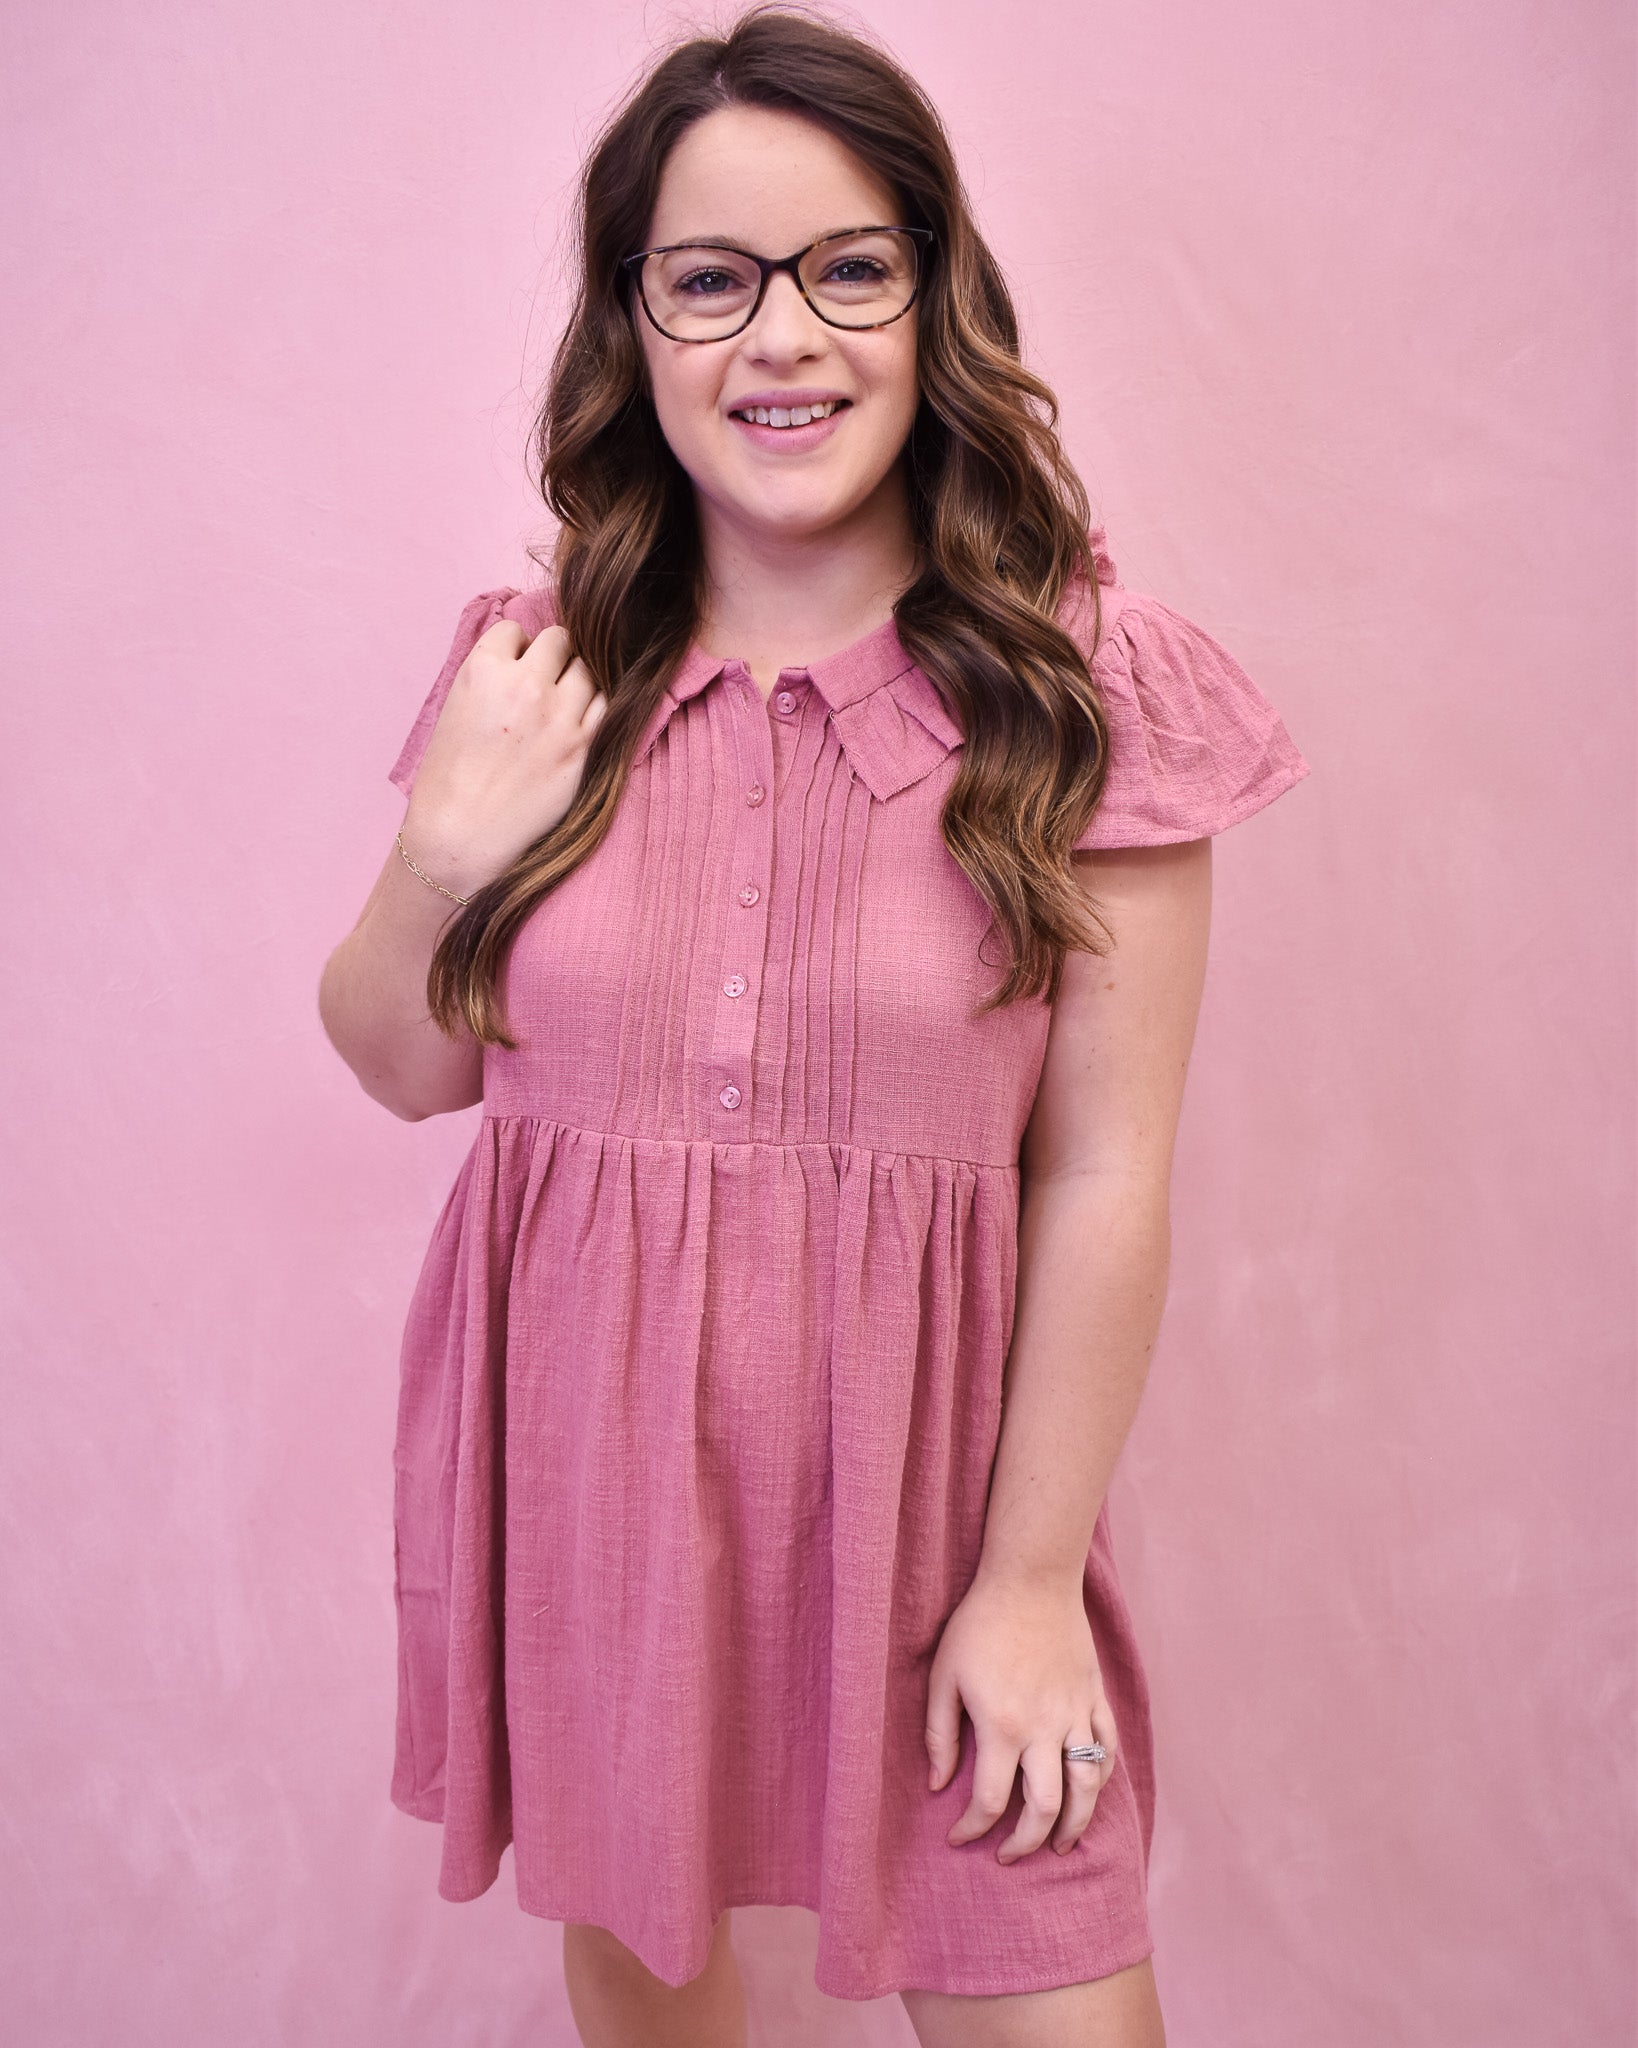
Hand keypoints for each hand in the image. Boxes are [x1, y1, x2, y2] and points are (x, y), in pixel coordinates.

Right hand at [400, 619, 608, 897]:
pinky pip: (606, 705)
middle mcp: (526, 685)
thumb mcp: (455, 709)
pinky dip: (595, 707)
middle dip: (551, 656)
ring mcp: (561, 715)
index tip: (512, 669)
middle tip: (542, 683)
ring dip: (576, 680)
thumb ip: (490, 678)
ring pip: (588, 669)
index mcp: (484, 670)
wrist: (462, 835)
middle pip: (559, 640)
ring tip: (560, 705)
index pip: (515, 630)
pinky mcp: (584, 746)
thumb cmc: (448, 779)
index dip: (515, 649)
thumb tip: (520, 659)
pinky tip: (578, 722)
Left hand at [925, 1567, 1117, 1861]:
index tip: (960, 1837)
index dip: (973, 1829)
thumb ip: (939, 1734)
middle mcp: (1044, 1730)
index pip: (990, 1801)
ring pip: (1086, 1789)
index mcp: (1001, 1727)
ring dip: (1074, 1826)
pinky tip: (1086, 1792)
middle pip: (1043, 1809)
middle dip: (1025, 1843)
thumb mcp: (944, 1676)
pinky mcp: (1094, 1698)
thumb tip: (937, 1784)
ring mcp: (1076, 1715)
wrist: (1030, 1579)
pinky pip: (1106, 1750)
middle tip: (1009, 1855)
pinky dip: (1100, 1778)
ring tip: (1059, 1845)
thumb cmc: (979, 1624)